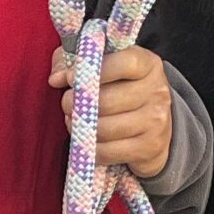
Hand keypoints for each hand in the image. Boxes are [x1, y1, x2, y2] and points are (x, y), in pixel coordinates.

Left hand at [51, 44, 174, 177]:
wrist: (156, 123)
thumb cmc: (122, 88)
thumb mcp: (103, 65)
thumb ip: (74, 62)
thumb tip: (56, 79)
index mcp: (148, 65)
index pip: (124, 63)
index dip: (92, 70)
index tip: (71, 78)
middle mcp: (157, 92)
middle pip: (107, 101)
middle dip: (77, 104)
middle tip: (67, 104)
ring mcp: (156, 122)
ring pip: (104, 128)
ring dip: (80, 127)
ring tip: (74, 121)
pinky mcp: (149, 148)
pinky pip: (108, 151)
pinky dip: (91, 148)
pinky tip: (88, 139)